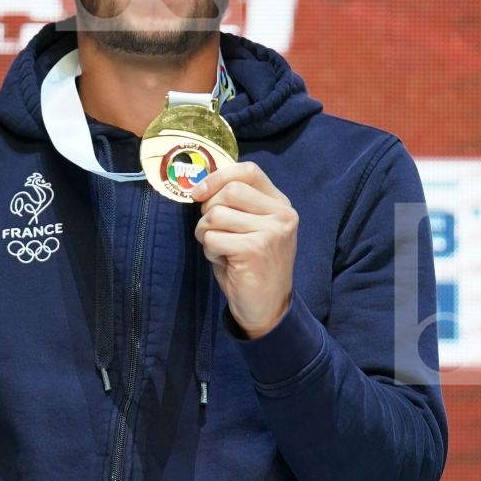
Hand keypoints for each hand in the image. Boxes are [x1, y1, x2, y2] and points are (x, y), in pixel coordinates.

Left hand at [191, 161, 297, 338]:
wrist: (268, 308)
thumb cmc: (253, 267)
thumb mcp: (251, 228)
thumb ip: (236, 206)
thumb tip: (201, 188)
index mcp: (280, 204)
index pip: (249, 171)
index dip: (218, 177)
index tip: (199, 192)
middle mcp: (281, 214)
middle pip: (230, 190)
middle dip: (208, 209)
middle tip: (211, 230)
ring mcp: (271, 231)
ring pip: (216, 214)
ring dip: (206, 233)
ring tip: (220, 249)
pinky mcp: (254, 249)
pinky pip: (213, 238)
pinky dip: (209, 250)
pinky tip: (223, 261)